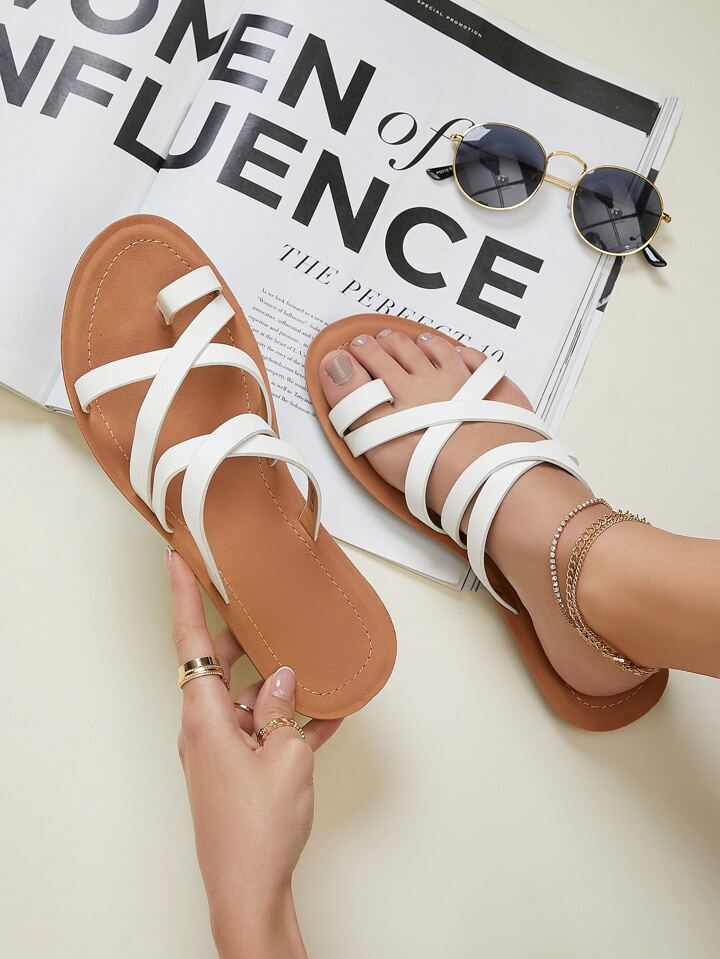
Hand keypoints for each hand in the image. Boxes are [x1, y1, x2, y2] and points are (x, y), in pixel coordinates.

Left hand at [168, 550, 341, 958]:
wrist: (250, 891)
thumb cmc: (258, 830)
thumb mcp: (285, 757)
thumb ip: (286, 709)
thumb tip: (286, 677)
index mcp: (205, 718)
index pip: (191, 643)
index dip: (183, 596)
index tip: (175, 558)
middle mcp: (205, 728)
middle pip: (222, 667)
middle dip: (248, 641)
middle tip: (267, 610)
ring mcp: (221, 749)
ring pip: (250, 699)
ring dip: (282, 689)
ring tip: (320, 675)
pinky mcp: (237, 769)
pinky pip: (263, 731)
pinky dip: (289, 722)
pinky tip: (326, 715)